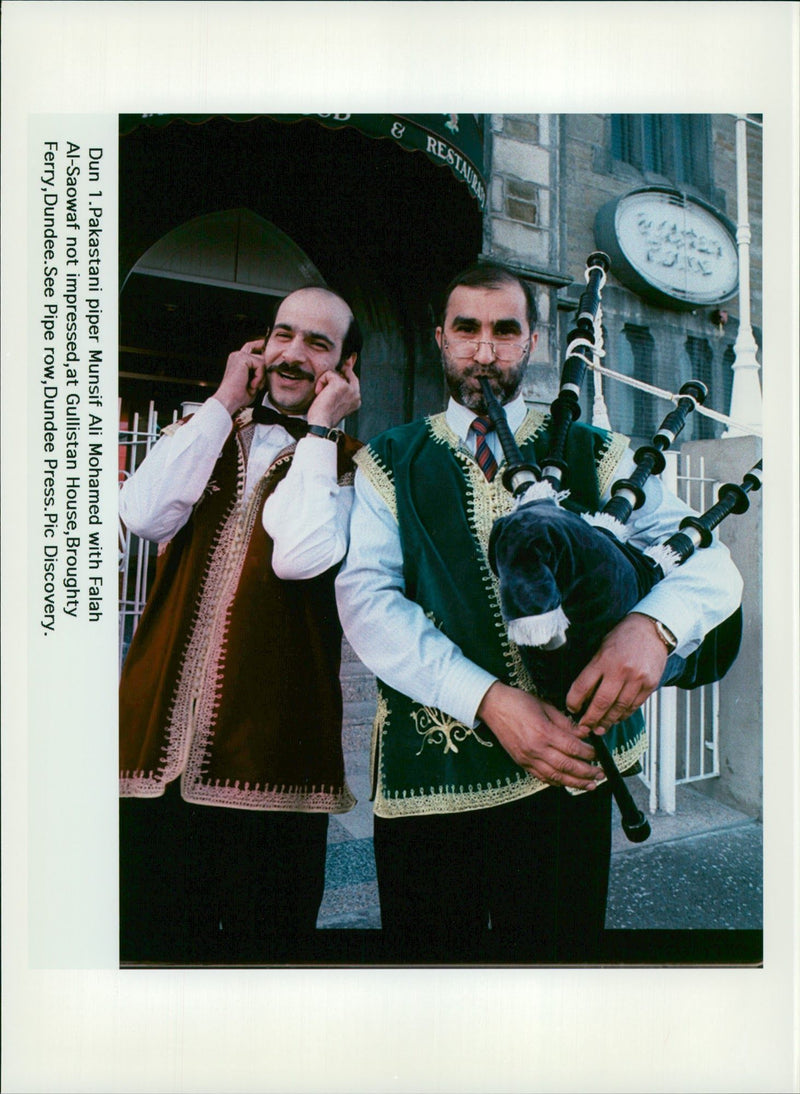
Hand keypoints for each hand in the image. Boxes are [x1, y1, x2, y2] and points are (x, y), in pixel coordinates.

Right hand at [213, 339, 266, 415]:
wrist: (229, 400)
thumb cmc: (239, 396)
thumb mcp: (252, 382)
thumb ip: (259, 373)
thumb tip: (271, 368)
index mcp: (237, 360)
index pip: (251, 347)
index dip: (260, 346)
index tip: (268, 346)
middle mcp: (237, 355)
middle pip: (260, 355)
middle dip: (263, 371)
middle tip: (256, 385)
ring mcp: (239, 355)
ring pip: (262, 361)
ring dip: (261, 377)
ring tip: (252, 386)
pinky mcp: (242, 358)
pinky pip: (260, 365)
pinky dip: (259, 377)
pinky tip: (251, 385)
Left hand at [306, 360, 360, 427]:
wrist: (321, 424)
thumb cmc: (324, 417)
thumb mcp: (334, 402)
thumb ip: (340, 389)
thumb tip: (341, 375)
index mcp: (356, 400)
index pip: (354, 380)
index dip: (349, 369)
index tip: (351, 358)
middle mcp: (356, 394)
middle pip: (348, 373)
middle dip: (342, 368)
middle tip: (339, 368)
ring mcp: (350, 389)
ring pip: (336, 374)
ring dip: (325, 383)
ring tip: (323, 396)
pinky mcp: (341, 384)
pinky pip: (328, 374)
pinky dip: (321, 382)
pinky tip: (320, 393)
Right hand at [477, 681, 603, 790]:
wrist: (493, 707)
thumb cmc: (519, 702)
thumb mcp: (546, 706)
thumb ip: (566, 723)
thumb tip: (584, 734)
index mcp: (544, 732)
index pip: (573, 748)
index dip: (588, 753)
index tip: (598, 754)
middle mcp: (536, 749)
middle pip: (567, 766)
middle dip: (587, 773)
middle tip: (600, 774)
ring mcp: (528, 758)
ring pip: (556, 777)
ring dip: (575, 783)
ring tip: (590, 785)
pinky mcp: (522, 763)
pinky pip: (542, 778)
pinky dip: (557, 782)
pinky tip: (567, 783)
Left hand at [565, 613, 667, 733]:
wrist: (652, 630)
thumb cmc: (623, 637)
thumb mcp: (601, 648)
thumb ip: (593, 670)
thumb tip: (582, 695)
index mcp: (603, 660)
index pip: (582, 686)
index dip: (574, 702)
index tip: (571, 709)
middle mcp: (620, 671)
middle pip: (601, 703)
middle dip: (590, 719)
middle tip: (584, 728)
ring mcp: (637, 679)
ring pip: (619, 708)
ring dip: (607, 721)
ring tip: (599, 728)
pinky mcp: (650, 685)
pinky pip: (634, 706)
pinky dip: (624, 715)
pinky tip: (616, 718)